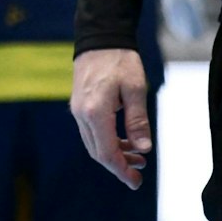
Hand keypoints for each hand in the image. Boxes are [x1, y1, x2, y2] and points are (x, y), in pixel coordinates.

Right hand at [69, 48, 151, 188]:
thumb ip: (137, 120)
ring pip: (94, 144)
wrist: (99, 38)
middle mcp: (82, 115)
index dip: (121, 170)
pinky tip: (124, 141)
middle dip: (119, 166)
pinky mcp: (80, 105)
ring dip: (114, 154)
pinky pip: (92, 132)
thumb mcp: (135, 89)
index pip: (107, 152)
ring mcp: (78, 110)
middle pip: (98, 152)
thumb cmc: (120, 60)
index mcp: (95, 112)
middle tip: (140, 172)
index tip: (136, 182)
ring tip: (137, 157)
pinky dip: (107, 142)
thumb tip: (143, 149)